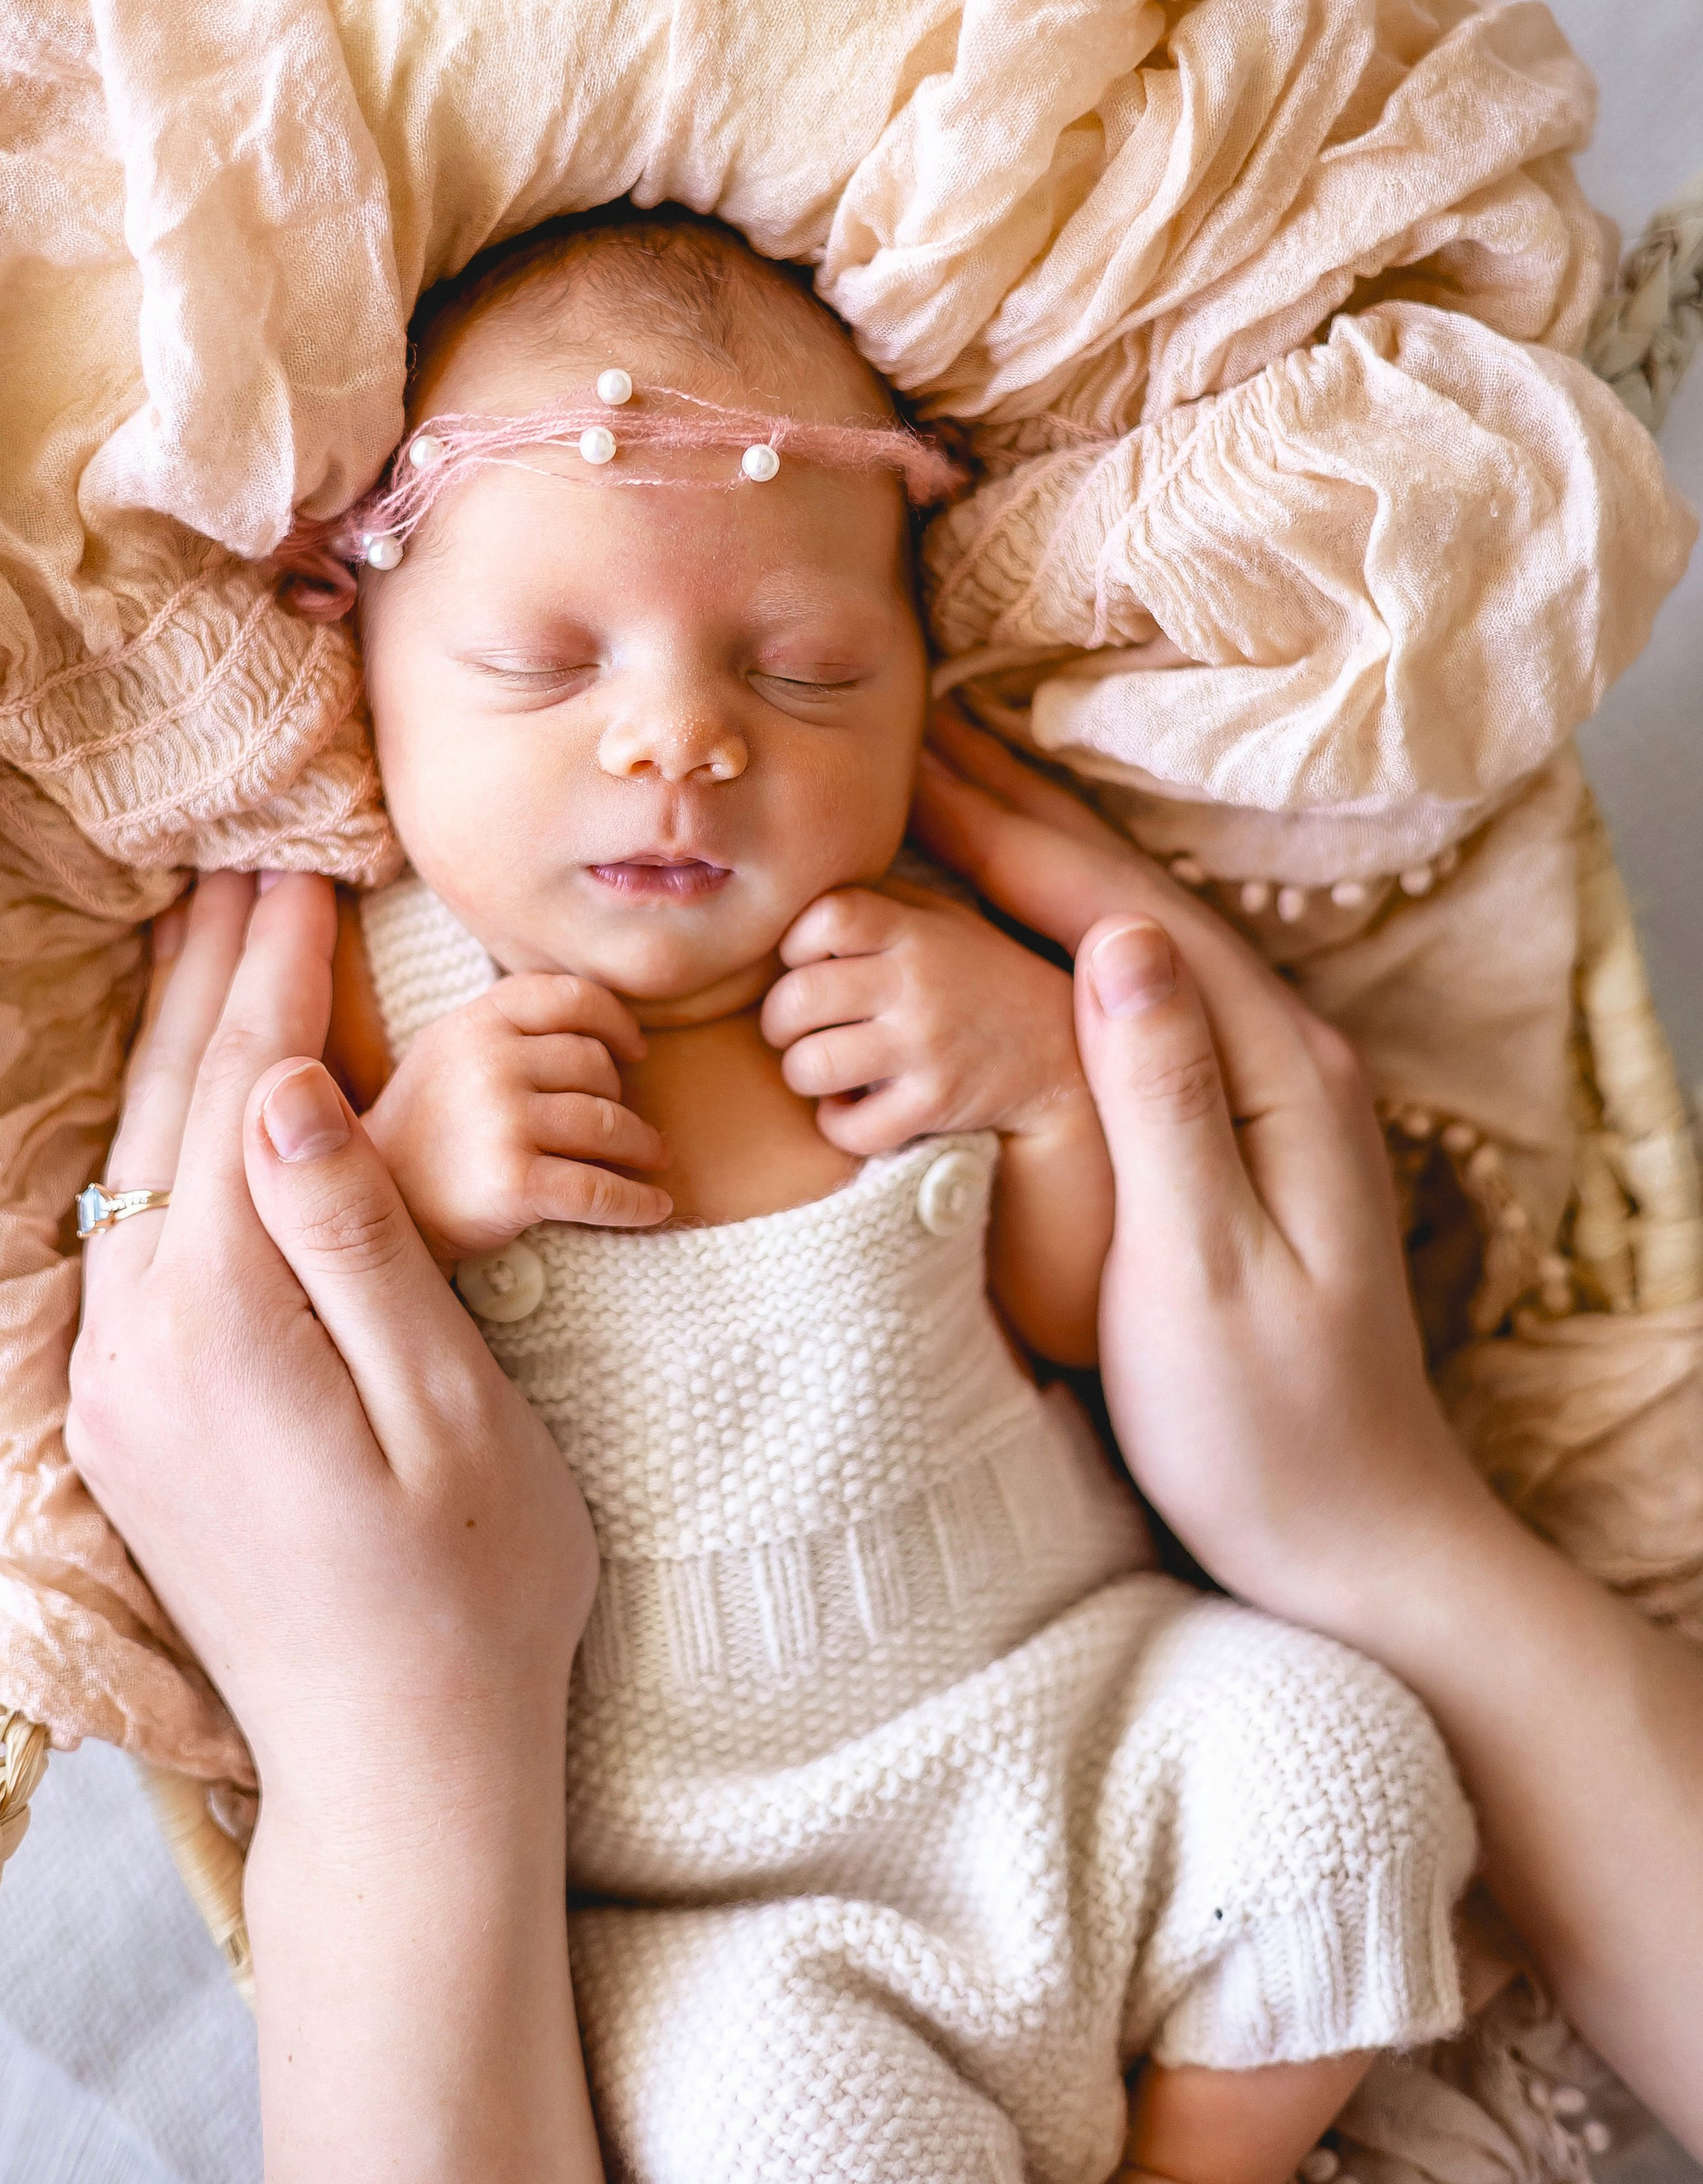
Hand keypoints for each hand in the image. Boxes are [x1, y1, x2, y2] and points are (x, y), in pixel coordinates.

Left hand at [66, 870, 602, 2182]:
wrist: (398, 1766)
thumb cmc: (468, 1586)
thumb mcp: (444, 1403)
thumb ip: (358, 1240)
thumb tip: (288, 1093)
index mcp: (223, 1329)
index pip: (245, 1101)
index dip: (275, 983)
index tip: (301, 876)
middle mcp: (136, 1350)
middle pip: (168, 1119)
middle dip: (209, 984)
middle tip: (242, 871)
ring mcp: (119, 1395)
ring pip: (138, 1176)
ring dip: (180, 1056)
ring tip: (213, 950)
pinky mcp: (130, 1429)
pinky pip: (136, 1241)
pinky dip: (169, 1147)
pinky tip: (196, 1108)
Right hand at [361, 973, 671, 1262]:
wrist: (372, 1206)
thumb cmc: (429, 1128)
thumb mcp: (450, 1052)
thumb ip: (511, 1027)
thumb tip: (606, 1025)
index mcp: (475, 1022)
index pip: (571, 997)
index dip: (615, 1022)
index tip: (634, 1051)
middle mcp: (488, 1062)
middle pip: (595, 1065)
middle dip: (619, 1097)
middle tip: (624, 1125)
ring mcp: (501, 1121)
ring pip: (608, 1123)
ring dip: (641, 1146)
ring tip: (650, 1158)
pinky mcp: (514, 1182)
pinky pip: (599, 1188)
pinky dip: (637, 1200)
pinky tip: (655, 1207)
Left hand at [761, 880, 1089, 1154]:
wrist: (1060, 1055)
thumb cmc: (976, 978)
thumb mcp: (939, 920)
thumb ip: (876, 905)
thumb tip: (794, 899)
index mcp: (914, 929)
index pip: (825, 917)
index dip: (795, 942)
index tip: (807, 962)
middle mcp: (919, 982)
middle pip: (797, 998)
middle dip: (780, 1019)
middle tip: (796, 1027)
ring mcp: (927, 1046)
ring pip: (810, 1066)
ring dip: (802, 1072)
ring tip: (823, 1066)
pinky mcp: (935, 1104)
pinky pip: (848, 1127)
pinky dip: (837, 1123)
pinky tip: (852, 1106)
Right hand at [912, 715, 1486, 1626]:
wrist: (1355, 1534)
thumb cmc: (1270, 1425)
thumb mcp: (1206, 1267)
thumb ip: (1167, 1100)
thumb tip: (1119, 944)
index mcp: (1277, 1072)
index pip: (1125, 917)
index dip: (1016, 836)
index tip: (919, 765)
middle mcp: (1283, 1057)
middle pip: (1134, 905)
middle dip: (1026, 818)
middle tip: (922, 739)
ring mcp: (1267, 1093)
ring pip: (1136, 941)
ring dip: (1044, 866)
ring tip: (953, 801)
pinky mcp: (1239, 1134)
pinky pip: (1138, 999)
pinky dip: (1062, 941)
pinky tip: (1019, 932)